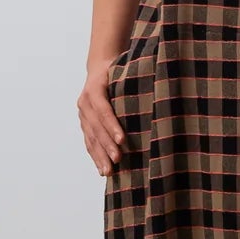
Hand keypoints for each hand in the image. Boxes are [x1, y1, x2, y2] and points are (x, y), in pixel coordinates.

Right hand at [77, 60, 126, 176]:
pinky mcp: (84, 123)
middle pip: (96, 127)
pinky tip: (101, 170)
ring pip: (91, 137)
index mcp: (94, 88)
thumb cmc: (118, 69)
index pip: (103, 110)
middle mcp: (84, 102)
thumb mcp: (124, 70)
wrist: (99, 67)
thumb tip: (157, 91)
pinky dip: (95, 156)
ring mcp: (82, 113)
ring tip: (109, 171)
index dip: (112, 125)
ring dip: (100, 155)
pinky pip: (88, 142)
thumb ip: (133, 81)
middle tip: (118, 159)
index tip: (122, 140)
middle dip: (107, 145)